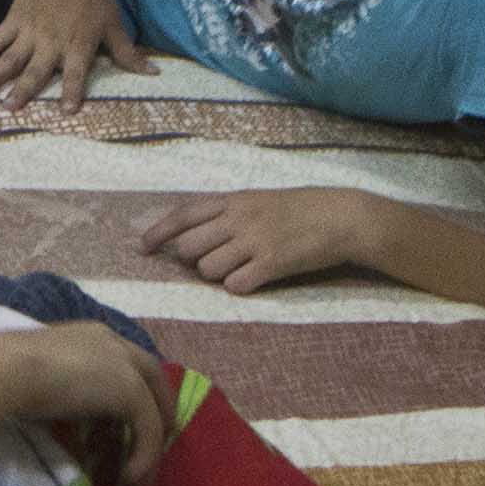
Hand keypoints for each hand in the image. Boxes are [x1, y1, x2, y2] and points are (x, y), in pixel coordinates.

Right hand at [0, 0, 148, 108]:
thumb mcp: (114, 23)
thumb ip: (128, 53)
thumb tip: (152, 74)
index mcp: (78, 44)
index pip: (76, 73)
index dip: (71, 92)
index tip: (65, 112)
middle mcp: (52, 42)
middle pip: (35, 70)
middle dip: (23, 91)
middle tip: (10, 109)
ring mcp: (29, 31)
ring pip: (10, 58)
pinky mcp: (13, 20)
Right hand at [0, 324, 176, 485]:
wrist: (9, 369)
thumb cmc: (11, 371)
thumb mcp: (46, 376)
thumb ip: (68, 389)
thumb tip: (71, 421)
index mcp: (95, 336)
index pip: (131, 364)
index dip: (136, 395)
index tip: (126, 425)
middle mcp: (117, 346)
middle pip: (155, 382)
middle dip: (157, 417)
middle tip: (147, 451)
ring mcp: (128, 367)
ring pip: (154, 413)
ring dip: (149, 450)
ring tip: (137, 480)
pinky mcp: (132, 392)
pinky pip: (149, 431)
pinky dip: (144, 458)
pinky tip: (128, 477)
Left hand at [139, 189, 379, 304]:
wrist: (342, 217)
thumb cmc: (300, 209)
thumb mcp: (258, 199)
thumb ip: (226, 213)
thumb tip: (192, 234)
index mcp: (233, 200)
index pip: (183, 215)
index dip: (158, 233)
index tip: (142, 247)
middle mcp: (238, 219)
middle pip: (190, 248)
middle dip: (196, 261)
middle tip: (219, 261)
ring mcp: (255, 240)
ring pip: (209, 269)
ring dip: (219, 275)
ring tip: (242, 268)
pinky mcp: (273, 263)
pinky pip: (236, 285)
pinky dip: (240, 286)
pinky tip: (255, 279)